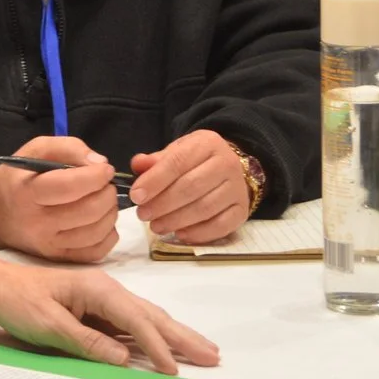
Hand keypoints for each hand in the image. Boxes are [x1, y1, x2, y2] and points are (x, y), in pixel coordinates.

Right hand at [0, 136, 119, 262]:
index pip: (69, 186)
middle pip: (89, 210)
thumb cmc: (18, 178)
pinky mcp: (58, 259)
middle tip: (105, 183)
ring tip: (103, 198)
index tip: (105, 168)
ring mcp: (48, 246)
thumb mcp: (35, 150)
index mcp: (27, 193)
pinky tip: (100, 219)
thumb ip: (67, 147)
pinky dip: (108, 234)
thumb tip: (99, 162)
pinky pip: (96, 251)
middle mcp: (37, 224)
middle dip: (107, 192)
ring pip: (97, 232)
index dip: (96, 176)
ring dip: (111, 211)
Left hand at [0, 262, 218, 374]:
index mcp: (97, 289)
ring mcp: (103, 301)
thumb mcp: (48, 324)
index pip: (136, 320)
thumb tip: (124, 358)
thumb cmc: (18, 302)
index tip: (174, 369)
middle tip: (213, 356)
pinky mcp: (96, 312)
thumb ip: (87, 341)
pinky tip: (166, 350)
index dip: (157, 346)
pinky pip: (132, 327)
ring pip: (146, 320)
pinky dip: (153, 338)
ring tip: (202, 352)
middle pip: (152, 315)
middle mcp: (106, 291)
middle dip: (183, 337)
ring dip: (174, 337)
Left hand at [129, 131, 251, 244]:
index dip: (155, 180)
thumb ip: (155, 160)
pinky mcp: (242, 210)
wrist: (229, 169)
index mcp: (208, 143)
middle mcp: (227, 163)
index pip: (178, 162)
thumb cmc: (196, 161)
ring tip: (156, 226)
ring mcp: (237, 188)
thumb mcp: (177, 152)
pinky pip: (220, 226)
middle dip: (162, 203)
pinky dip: (198, 233)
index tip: (136, 196)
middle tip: (143, 214)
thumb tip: (138, 165)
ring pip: (204, 208)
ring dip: (176, 220)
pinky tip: (180, 234)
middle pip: (191, 187)